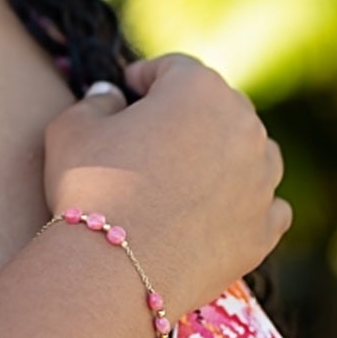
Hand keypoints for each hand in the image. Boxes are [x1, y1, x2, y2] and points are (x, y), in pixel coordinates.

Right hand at [42, 53, 289, 317]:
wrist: (118, 270)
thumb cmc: (91, 187)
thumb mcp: (71, 128)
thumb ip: (95, 100)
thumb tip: (111, 96)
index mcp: (198, 89)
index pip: (173, 67)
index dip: (144, 78)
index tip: (125, 94)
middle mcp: (243, 126)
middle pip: (216, 106)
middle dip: (185, 116)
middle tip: (148, 139)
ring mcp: (262, 179)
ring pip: (250, 151)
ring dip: (222, 156)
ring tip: (184, 178)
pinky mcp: (265, 227)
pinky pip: (265, 204)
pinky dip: (242, 203)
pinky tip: (212, 213)